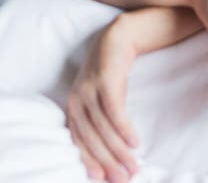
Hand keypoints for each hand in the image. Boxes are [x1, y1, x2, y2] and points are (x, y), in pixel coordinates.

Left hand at [65, 18, 139, 182]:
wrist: (117, 39)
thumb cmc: (110, 77)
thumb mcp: (101, 101)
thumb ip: (101, 126)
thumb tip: (112, 159)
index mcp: (73, 109)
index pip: (79, 142)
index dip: (91, 163)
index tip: (105, 181)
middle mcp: (77, 100)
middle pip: (92, 138)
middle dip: (108, 162)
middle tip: (125, 179)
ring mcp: (89, 89)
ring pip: (103, 128)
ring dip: (119, 150)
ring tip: (134, 166)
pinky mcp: (105, 80)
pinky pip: (113, 110)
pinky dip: (123, 128)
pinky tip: (134, 143)